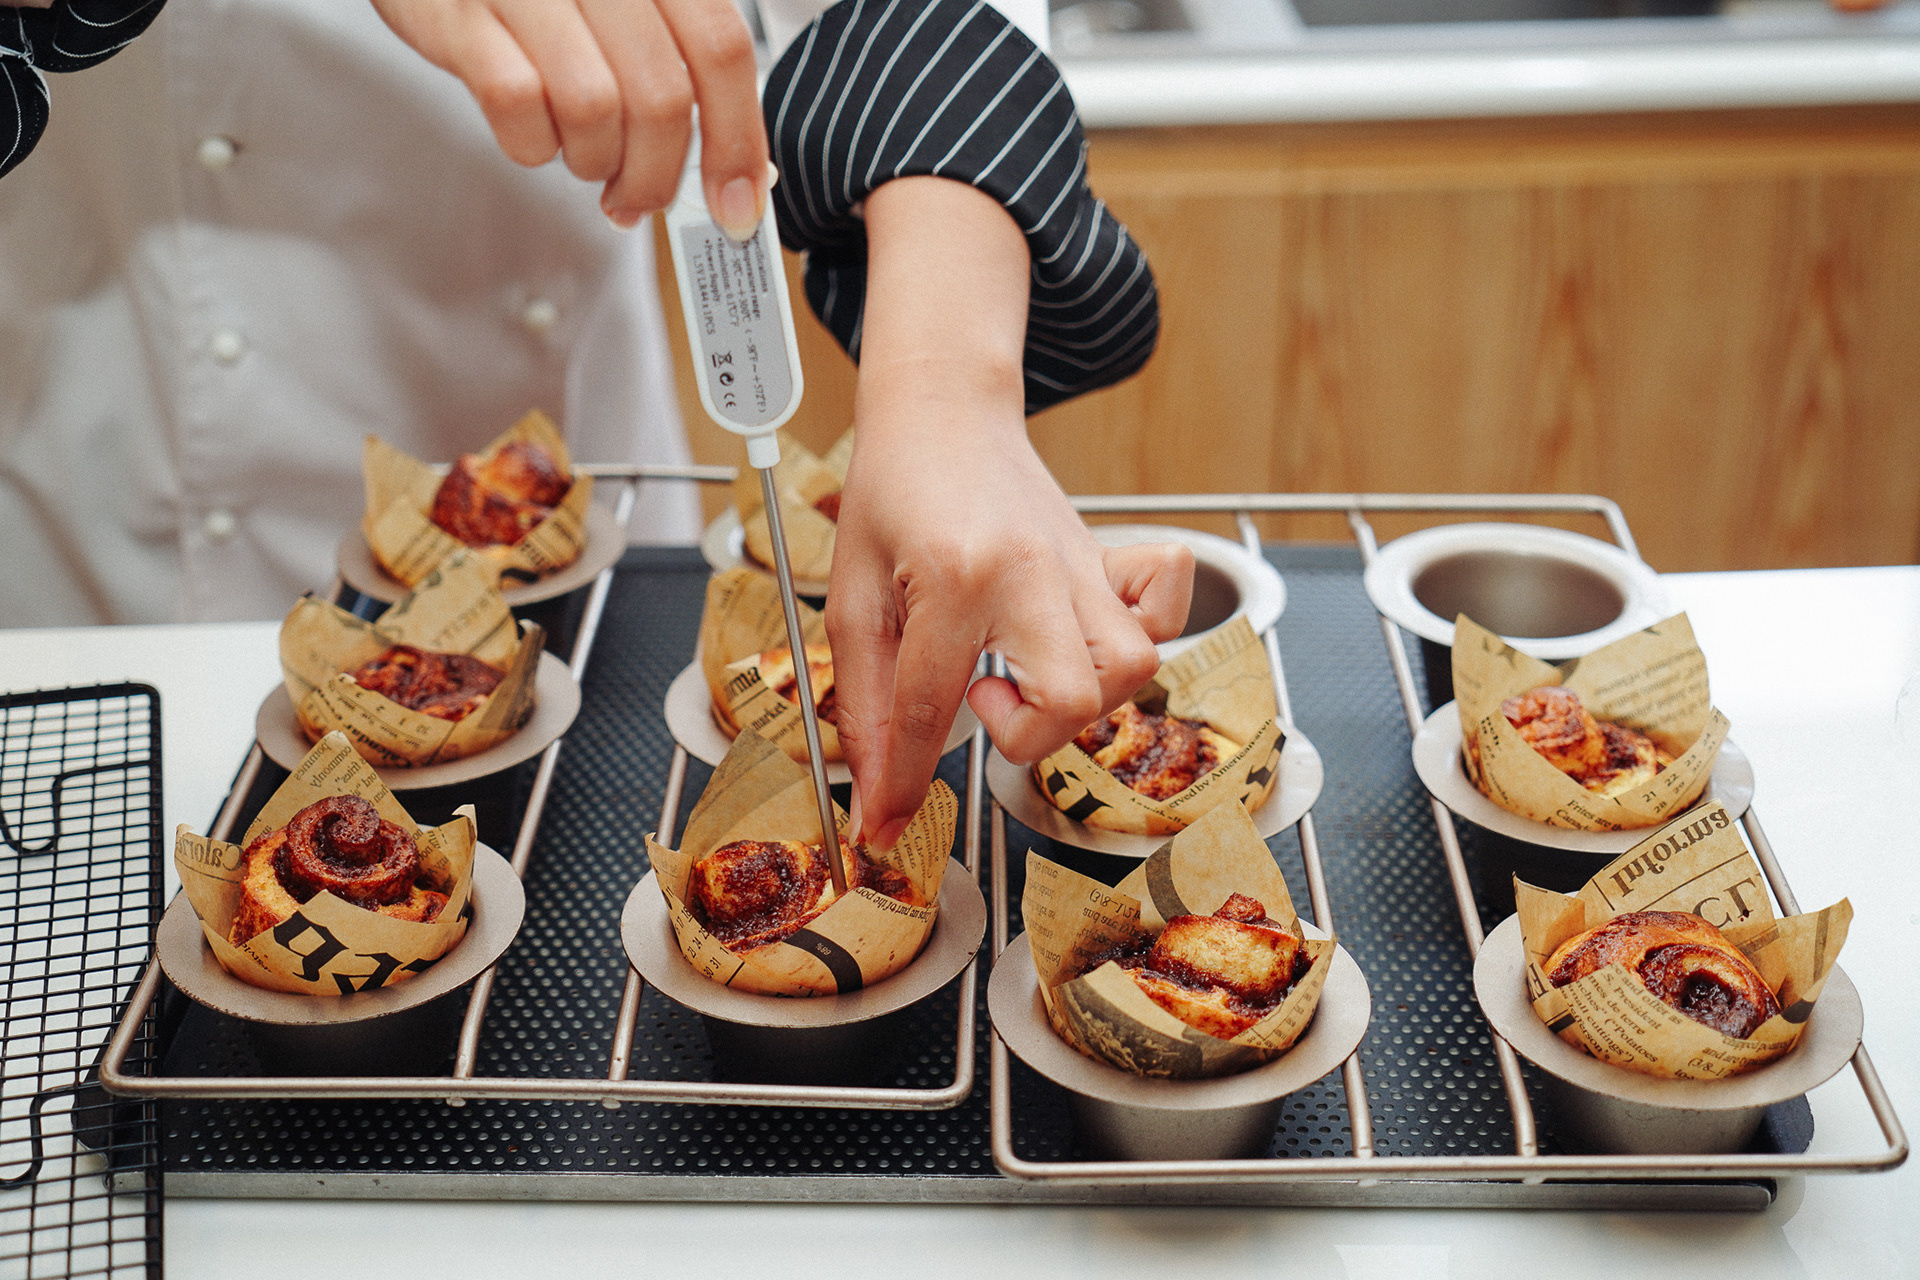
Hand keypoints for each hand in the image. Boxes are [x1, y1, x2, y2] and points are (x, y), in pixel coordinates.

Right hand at [369, 0, 770, 233]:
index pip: (721, 49)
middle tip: (641, 197)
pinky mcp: (460, 17)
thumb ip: (687, 74)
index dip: (737, 139)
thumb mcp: (630, 12)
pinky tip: (536, 135)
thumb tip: (746, 171)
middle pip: (661, 97)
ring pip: (593, 108)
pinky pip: (517, 104)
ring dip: (595, 162)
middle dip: (657, 176)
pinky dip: (533, 144)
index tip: (737, 205)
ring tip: (584, 156)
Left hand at [828, 178, 1193, 849]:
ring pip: (1129, 666)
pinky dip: (1143, 634)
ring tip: (1025, 673)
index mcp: (954, 576)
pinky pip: (1165, 607)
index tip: (883, 828)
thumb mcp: (851, 592)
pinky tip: (1086, 638)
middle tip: (980, 700)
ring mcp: (1080, 564)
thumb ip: (864, 695)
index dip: (902, 780)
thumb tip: (874, 785)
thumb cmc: (892, 491)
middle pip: (1068, 696)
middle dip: (1025, 733)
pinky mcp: (1107, 558)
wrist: (942, 409)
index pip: (929, 707)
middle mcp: (1031, 571)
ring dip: (1079, 697)